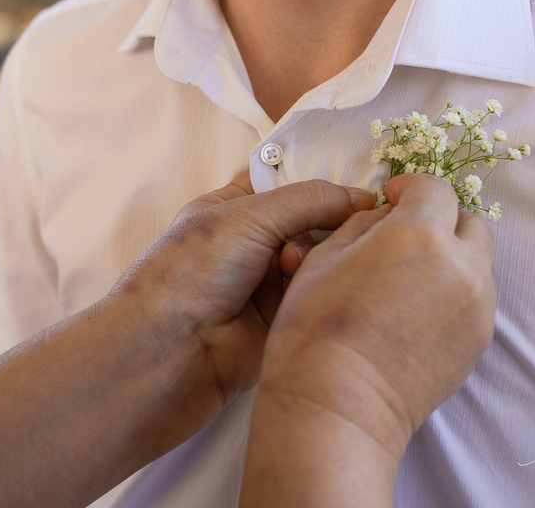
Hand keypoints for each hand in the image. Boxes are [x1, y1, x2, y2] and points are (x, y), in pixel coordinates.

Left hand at [108, 174, 374, 415]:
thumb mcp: (247, 218)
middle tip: (337, 227)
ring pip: (318, 258)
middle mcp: (249, 241)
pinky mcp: (281, 319)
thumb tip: (364, 196)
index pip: (287, 183)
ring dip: (318, 258)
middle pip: (311, 221)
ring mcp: (265, 282)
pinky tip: (317, 289)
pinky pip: (316, 294)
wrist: (170, 351)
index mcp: (231, 207)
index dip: (323, 182)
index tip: (364, 186)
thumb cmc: (192, 272)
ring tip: (295, 268)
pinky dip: (320, 288)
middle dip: (326, 222)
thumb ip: (308, 200)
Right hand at [248, 173, 495, 494]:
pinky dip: (452, 294)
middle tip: (404, 236)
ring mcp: (477, 307)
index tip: (391, 198)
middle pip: (470, 222)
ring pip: (477, 263)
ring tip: (407, 282)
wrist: (338, 404)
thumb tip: (384, 217)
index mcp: (420, 234)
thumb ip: (362, 225)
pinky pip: (474, 301)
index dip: (409, 187)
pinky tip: (413, 314)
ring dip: (449, 259)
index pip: (434, 187)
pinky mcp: (478, 342)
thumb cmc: (317, 327)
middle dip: (440, 221)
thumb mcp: (323, 257)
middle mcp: (461, 265)